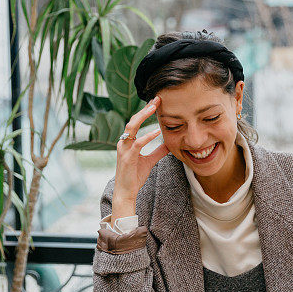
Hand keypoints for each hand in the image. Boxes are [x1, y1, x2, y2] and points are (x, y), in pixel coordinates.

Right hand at [112, 97, 168, 221]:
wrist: (126, 192)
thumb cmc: (134, 177)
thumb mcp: (149, 161)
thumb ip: (158, 151)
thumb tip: (168, 144)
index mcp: (127, 142)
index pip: (136, 122)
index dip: (145, 111)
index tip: (156, 102)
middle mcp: (123, 143)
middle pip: (133, 120)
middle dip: (145, 109)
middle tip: (157, 99)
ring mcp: (123, 149)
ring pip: (131, 127)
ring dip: (143, 116)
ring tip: (154, 108)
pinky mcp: (127, 158)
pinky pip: (137, 144)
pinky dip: (147, 137)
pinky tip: (156, 132)